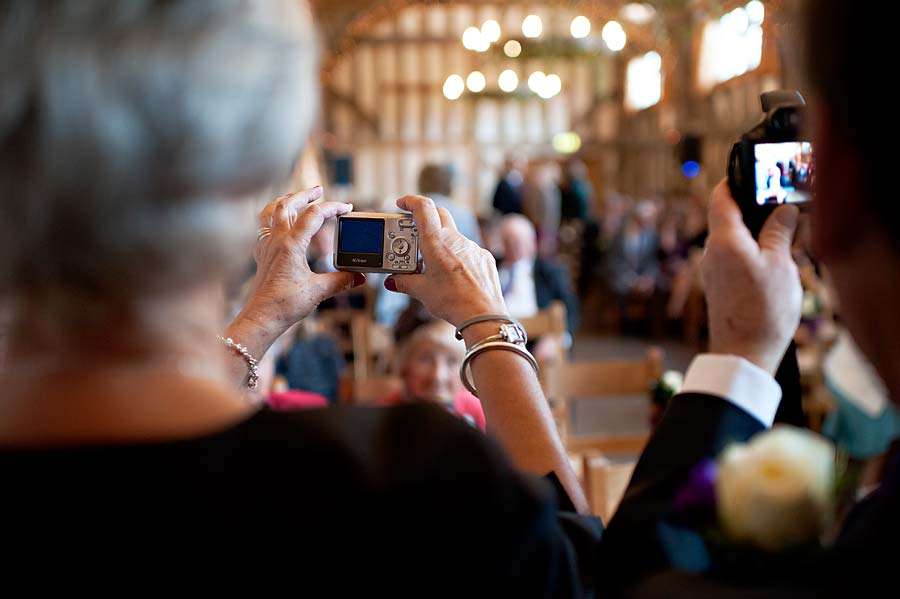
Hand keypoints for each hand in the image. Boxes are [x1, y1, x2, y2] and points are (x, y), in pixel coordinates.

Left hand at [245, 187, 363, 330]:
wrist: (262, 317)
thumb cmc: (285, 304)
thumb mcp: (319, 291)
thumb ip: (342, 281)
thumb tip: (359, 277)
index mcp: (291, 244)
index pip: (314, 215)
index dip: (333, 207)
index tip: (347, 208)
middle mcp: (276, 241)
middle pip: (287, 205)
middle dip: (305, 194)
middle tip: (319, 190)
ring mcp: (266, 247)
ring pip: (270, 212)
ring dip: (284, 201)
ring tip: (295, 197)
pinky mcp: (261, 256)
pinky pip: (263, 229)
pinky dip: (272, 219)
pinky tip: (278, 225)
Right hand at [384, 195, 506, 325]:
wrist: (482, 315)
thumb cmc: (452, 301)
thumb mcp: (422, 291)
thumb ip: (404, 282)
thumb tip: (392, 281)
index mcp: (436, 242)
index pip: (423, 207)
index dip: (411, 201)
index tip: (402, 203)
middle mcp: (456, 239)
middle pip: (439, 215)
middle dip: (425, 217)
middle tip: (413, 231)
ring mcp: (472, 247)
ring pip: (454, 235)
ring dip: (441, 242)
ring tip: (432, 263)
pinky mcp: (484, 258)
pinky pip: (468, 250)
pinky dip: (457, 256)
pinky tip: (454, 275)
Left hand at [702, 180, 801, 373]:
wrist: (744, 354)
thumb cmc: (762, 309)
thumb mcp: (779, 264)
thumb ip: (779, 231)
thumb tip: (783, 209)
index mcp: (723, 240)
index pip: (720, 197)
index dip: (733, 180)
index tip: (751, 173)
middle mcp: (711, 252)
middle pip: (729, 218)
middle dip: (755, 210)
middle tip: (783, 207)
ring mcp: (713, 271)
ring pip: (735, 239)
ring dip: (757, 234)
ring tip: (786, 239)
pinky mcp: (720, 287)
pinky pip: (735, 259)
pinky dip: (753, 253)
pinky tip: (775, 263)